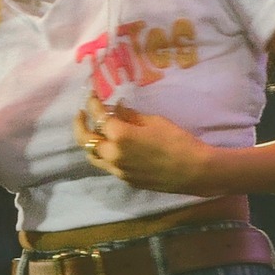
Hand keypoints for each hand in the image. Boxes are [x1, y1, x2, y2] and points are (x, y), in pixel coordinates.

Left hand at [73, 92, 216, 195]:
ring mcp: (118, 170)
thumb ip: (130, 116)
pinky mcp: (125, 179)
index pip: (98, 116)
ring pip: (93, 156)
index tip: (92, 94)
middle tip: (82, 112)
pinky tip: (112, 145)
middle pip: (86, 139)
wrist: (193, 171)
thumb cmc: (177, 140)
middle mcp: (113, 154)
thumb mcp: (153, 121)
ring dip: (89, 141)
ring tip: (93, 130)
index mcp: (120, 135)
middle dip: (81, 123)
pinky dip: (104, 153)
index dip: (93, 103)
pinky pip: (106, 165)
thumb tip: (116, 108)